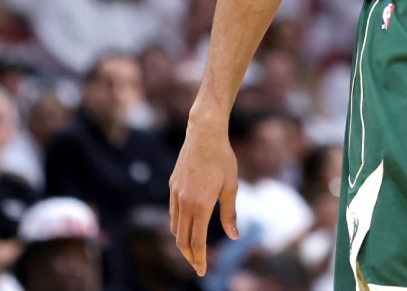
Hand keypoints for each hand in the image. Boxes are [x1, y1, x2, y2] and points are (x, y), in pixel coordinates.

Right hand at [169, 116, 239, 275]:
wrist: (204, 134)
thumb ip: (230, 214)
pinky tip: (186, 226)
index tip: (203, 271)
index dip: (200, 258)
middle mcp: (184, 202)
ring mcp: (176, 194)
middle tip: (197, 266)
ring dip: (182, 241)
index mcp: (201, 205)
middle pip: (182, 239)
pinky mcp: (172, 186)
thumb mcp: (231, 187)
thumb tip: (234, 237)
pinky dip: (178, 225)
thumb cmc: (222, 159)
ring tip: (192, 250)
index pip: (197, 241)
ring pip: (175, 227)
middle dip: (189, 256)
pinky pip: (173, 212)